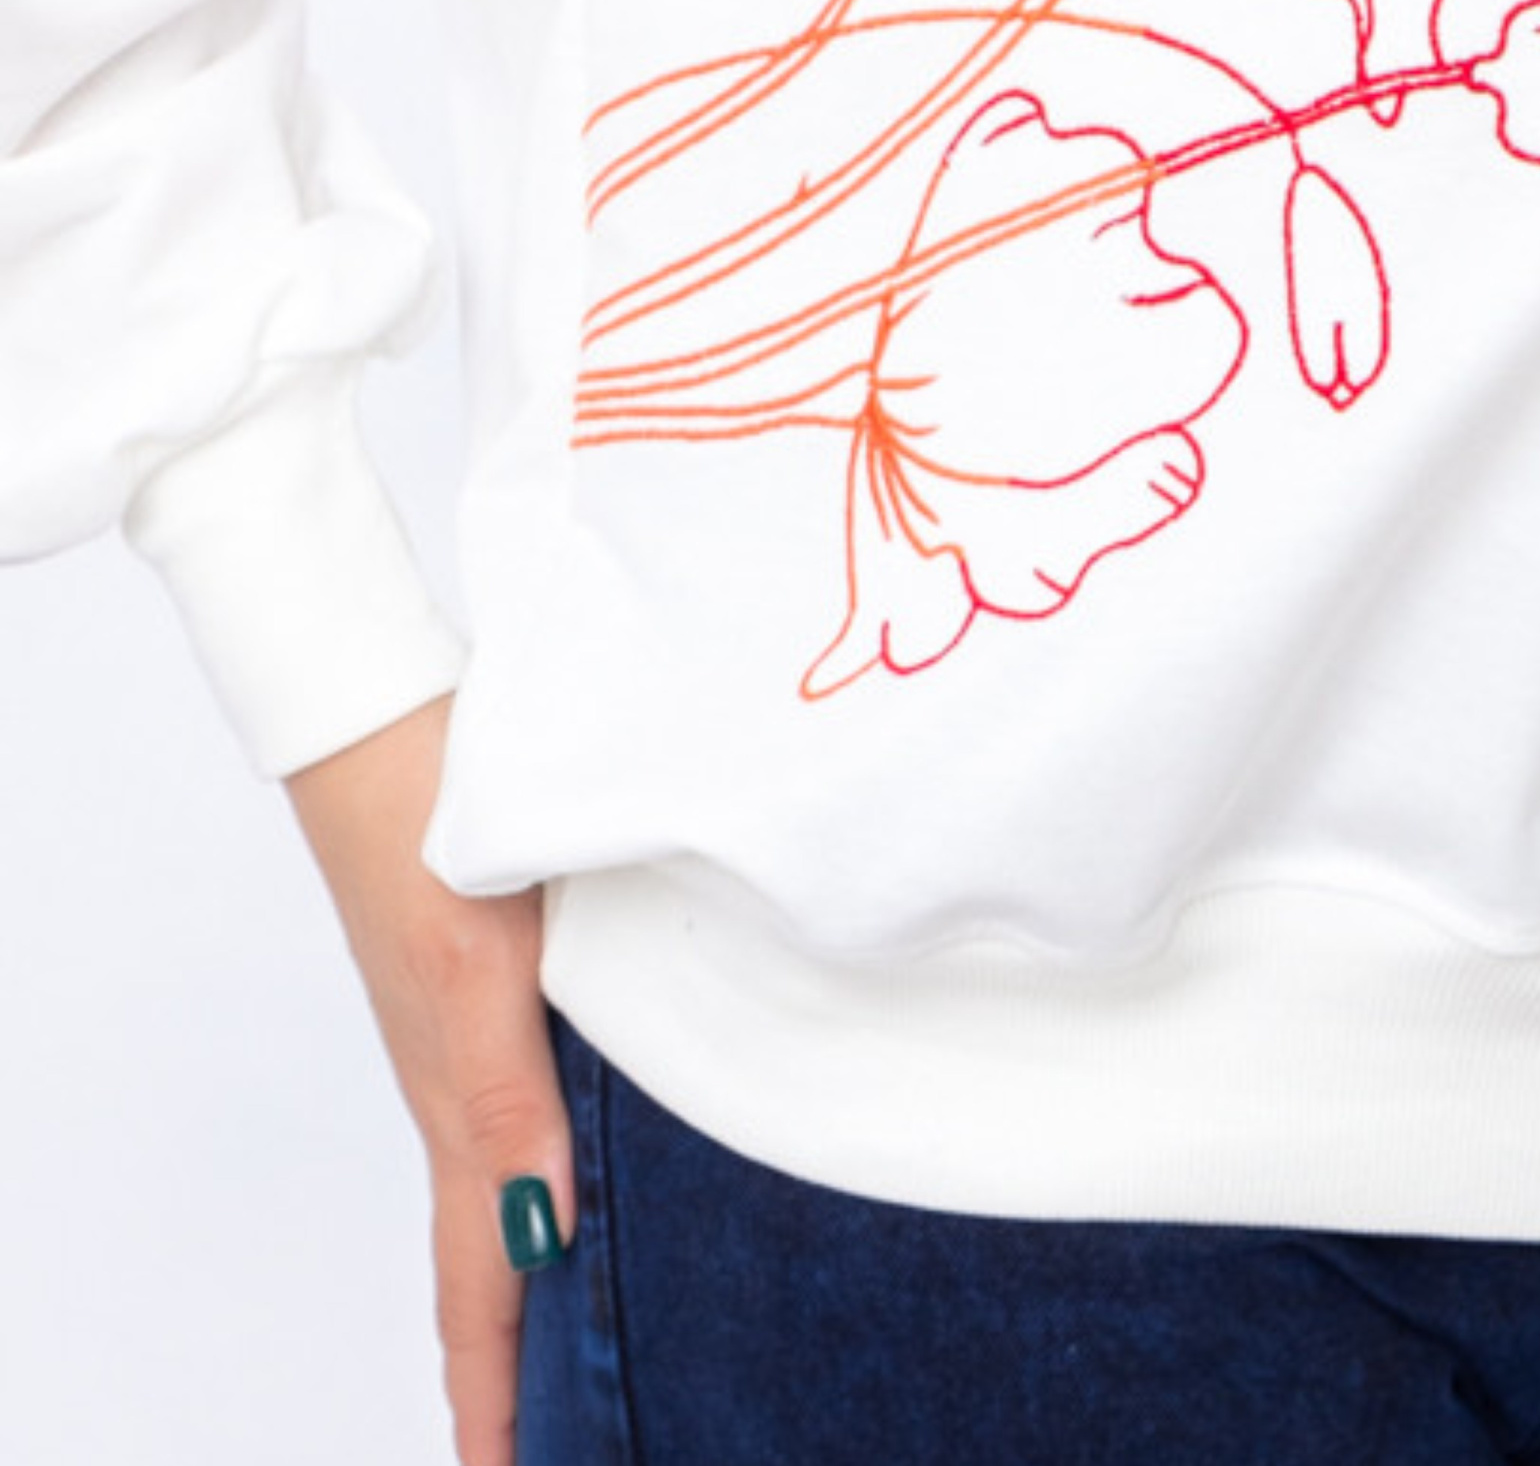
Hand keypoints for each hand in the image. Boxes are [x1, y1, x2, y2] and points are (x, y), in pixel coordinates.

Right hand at [283, 691, 573, 1465]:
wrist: (383, 715)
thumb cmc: (425, 825)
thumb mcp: (469, 967)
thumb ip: (504, 1093)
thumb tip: (541, 1230)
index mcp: (459, 1099)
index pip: (474, 1284)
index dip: (494, 1395)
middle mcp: (465, 1081)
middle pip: (490, 1254)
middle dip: (519, 1360)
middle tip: (560, 1443)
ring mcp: (474, 1031)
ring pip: (512, 1181)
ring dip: (536, 1274)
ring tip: (580, 1344)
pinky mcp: (490, 977)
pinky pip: (523, 1108)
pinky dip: (549, 1173)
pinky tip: (589, 1168)